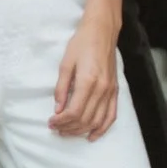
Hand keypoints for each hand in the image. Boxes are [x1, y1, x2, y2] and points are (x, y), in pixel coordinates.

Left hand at [50, 21, 119, 139]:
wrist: (102, 31)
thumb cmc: (82, 43)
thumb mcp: (66, 63)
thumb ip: (61, 88)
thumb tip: (57, 109)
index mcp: (88, 81)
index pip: (74, 112)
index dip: (61, 121)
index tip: (51, 122)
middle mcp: (101, 89)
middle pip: (85, 119)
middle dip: (68, 128)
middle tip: (56, 128)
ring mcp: (110, 91)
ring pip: (97, 121)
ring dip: (82, 130)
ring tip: (68, 132)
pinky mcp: (115, 91)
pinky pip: (111, 115)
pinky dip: (102, 128)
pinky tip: (92, 136)